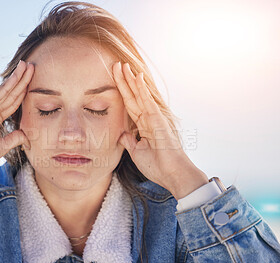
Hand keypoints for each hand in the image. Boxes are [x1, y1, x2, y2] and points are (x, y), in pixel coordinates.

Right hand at [0, 60, 33, 191]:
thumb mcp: (1, 147)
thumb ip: (14, 138)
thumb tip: (26, 135)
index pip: (12, 103)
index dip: (23, 91)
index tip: (34, 80)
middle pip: (10, 94)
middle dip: (22, 80)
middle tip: (32, 65)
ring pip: (3, 93)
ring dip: (15, 79)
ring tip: (26, 66)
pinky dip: (5, 88)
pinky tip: (15, 79)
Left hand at [112, 62, 207, 199]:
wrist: (171, 174)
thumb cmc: (157, 166)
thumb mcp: (136, 152)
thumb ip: (129, 141)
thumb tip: (122, 134)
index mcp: (144, 126)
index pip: (130, 104)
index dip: (122, 92)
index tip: (115, 79)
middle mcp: (148, 118)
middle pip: (133, 96)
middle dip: (124, 81)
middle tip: (115, 65)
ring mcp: (154, 117)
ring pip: (139, 94)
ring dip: (130, 80)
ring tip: (122, 65)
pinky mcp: (158, 119)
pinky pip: (147, 101)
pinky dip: (142, 89)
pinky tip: (136, 76)